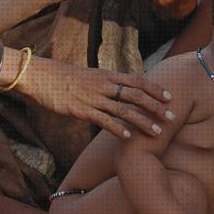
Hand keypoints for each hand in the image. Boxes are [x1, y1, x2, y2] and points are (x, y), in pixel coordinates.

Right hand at [16, 57, 174, 139]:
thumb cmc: (64, 78)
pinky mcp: (81, 110)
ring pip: (124, 110)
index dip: (155, 89)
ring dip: (143, 122)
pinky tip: (128, 138)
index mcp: (107, 75)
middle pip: (136, 95)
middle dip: (156, 107)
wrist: (41, 76)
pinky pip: (103, 120)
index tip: (170, 97)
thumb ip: (106, 84)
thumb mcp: (89, 76)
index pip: (137, 80)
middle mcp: (103, 85)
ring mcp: (93, 98)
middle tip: (172, 118)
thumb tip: (119, 91)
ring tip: (158, 133)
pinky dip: (117, 129)